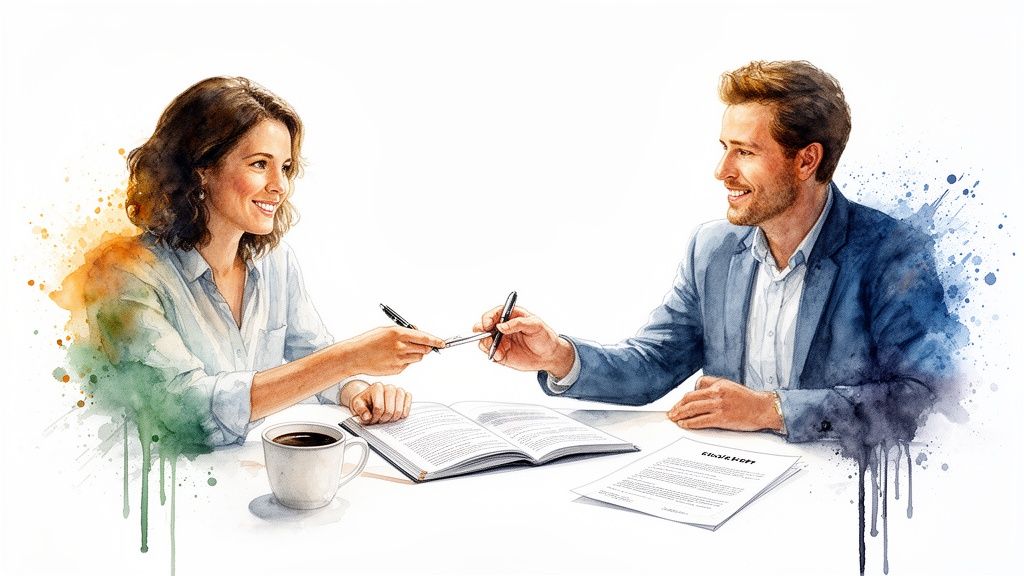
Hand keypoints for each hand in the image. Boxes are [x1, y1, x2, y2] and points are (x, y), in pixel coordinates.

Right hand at [343, 326, 445, 375]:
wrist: (356, 356)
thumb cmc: (370, 341)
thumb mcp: (387, 330)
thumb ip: (404, 332)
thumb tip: (419, 333)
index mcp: (399, 333)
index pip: (424, 337)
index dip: (436, 340)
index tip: (443, 343)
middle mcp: (400, 346)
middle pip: (425, 349)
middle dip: (426, 347)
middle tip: (423, 346)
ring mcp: (399, 359)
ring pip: (418, 358)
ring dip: (415, 354)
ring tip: (401, 351)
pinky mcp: (397, 369)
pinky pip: (408, 365)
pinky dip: (405, 361)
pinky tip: (393, 358)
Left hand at [343, 381, 411, 423]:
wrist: (371, 396)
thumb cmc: (365, 401)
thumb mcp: (358, 404)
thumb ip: (361, 410)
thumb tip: (367, 417)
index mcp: (377, 387)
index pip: (379, 408)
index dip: (375, 417)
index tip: (372, 419)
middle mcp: (389, 387)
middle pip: (389, 410)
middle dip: (384, 419)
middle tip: (379, 420)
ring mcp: (398, 390)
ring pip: (399, 410)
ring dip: (393, 418)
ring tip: (387, 418)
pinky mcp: (405, 394)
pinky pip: (408, 404)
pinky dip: (404, 412)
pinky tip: (398, 415)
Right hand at [474, 305, 573, 377]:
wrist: (549, 355)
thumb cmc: (544, 336)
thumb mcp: (535, 325)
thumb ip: (518, 323)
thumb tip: (501, 326)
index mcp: (511, 316)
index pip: (495, 313)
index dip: (488, 317)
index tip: (487, 324)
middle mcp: (503, 327)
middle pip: (484, 325)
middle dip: (480, 329)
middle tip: (483, 334)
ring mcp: (501, 340)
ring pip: (484, 340)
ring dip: (486, 344)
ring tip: (497, 349)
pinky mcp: (501, 353)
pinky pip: (490, 352)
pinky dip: (491, 354)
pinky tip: (499, 356)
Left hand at [667, 376, 781, 431]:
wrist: (763, 408)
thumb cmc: (748, 399)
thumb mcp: (729, 386)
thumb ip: (713, 385)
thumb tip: (696, 389)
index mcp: (718, 384)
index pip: (694, 390)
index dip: (683, 398)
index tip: (678, 404)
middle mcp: (717, 393)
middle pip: (690, 399)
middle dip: (678, 407)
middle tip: (671, 413)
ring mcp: (719, 406)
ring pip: (693, 409)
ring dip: (680, 415)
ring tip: (675, 419)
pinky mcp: (722, 418)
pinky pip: (701, 420)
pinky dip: (690, 423)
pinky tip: (685, 424)